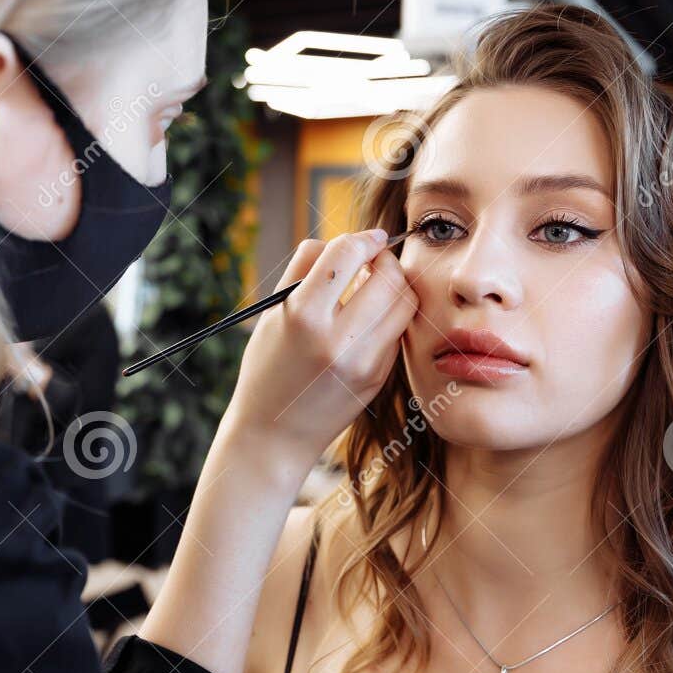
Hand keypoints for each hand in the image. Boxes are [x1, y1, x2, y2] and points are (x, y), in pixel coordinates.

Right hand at [224, 229, 416, 462]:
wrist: (273, 434)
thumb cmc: (268, 366)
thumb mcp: (272, 314)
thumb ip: (303, 270)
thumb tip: (340, 240)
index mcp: (302, 316)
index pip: (345, 254)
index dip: (362, 238)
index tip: (368, 237)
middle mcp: (336, 339)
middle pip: (387, 276)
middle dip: (385, 259)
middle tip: (374, 261)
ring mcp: (362, 362)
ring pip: (404, 302)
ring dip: (396, 285)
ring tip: (375, 286)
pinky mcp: (378, 378)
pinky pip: (398, 331)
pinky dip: (390, 315)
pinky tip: (371, 318)